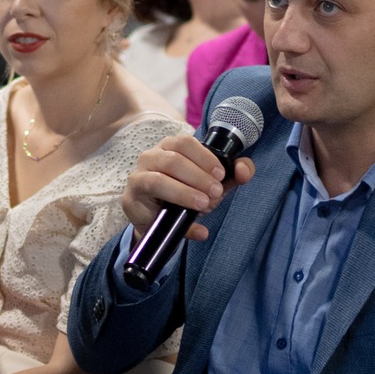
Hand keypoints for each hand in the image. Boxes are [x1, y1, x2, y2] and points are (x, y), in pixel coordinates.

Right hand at [120, 135, 254, 238]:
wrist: (160, 222)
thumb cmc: (187, 193)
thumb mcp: (212, 183)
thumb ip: (233, 174)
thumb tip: (244, 170)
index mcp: (169, 147)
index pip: (185, 142)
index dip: (204, 157)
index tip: (221, 174)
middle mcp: (150, 158)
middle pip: (172, 160)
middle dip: (198, 177)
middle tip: (215, 192)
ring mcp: (138, 178)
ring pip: (158, 181)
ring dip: (184, 193)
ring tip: (203, 204)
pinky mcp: (130, 202)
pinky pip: (151, 212)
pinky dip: (177, 222)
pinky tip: (196, 230)